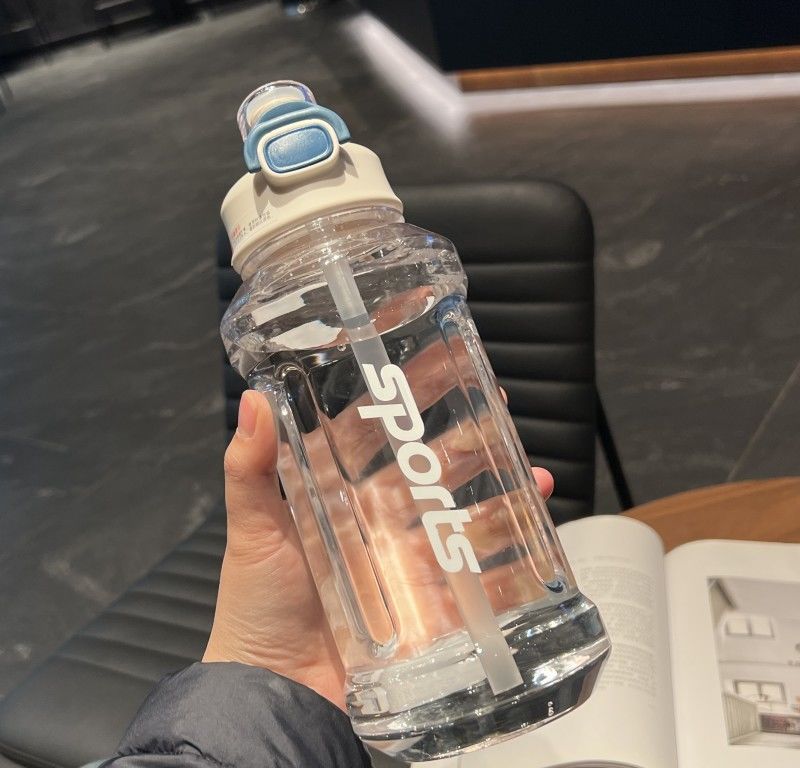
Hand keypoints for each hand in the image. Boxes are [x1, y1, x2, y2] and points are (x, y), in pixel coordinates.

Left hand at [204, 389, 554, 709]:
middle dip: (467, 438)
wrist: (277, 692)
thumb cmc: (256, 608)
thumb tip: (255, 400)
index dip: (406, 400)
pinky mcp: (428, 600)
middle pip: (429, 468)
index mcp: (336, 493)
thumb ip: (249, 469)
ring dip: (500, 492)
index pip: (376, 433)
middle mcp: (376, 519)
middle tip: (499, 411)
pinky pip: (476, 571)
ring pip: (461, 513)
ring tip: (530, 476)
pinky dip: (509, 554)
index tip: (437, 367)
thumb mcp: (252, 531)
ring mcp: (406, 559)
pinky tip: (532, 536)